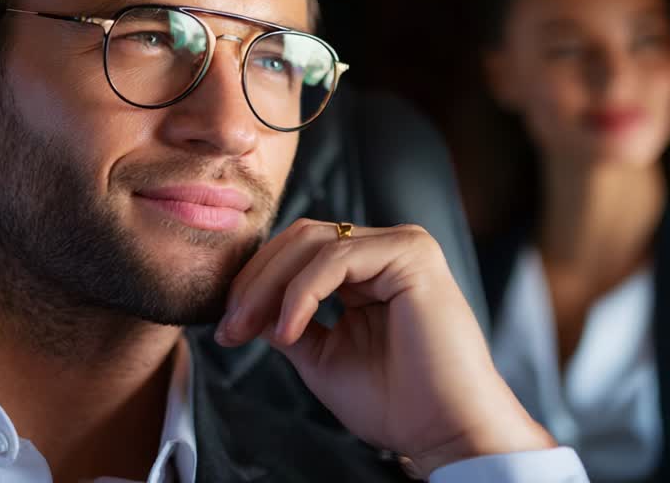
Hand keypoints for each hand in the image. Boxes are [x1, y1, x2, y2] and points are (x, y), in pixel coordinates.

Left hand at [215, 219, 552, 474]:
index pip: (298, 251)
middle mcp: (387, 247)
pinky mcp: (412, 254)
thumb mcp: (321, 355)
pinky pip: (336, 258)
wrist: (443, 432)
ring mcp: (403, 245)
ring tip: (249, 329)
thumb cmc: (395, 403)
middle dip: (255, 280)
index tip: (226, 328)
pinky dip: (302, 293)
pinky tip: (289, 330)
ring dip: (269, 286)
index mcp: (369, 268)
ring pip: (312, 241)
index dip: (255, 282)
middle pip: (300, 238)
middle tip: (229, 326)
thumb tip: (243, 305)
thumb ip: (286, 322)